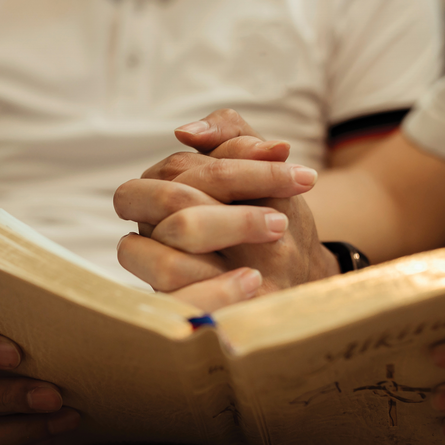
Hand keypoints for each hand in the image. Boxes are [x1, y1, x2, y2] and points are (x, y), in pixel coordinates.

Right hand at [114, 109, 338, 310]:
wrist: (294, 275)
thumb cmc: (271, 217)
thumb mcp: (260, 172)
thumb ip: (233, 138)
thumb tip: (187, 132)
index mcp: (156, 192)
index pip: (179, 166)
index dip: (238, 167)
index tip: (297, 177)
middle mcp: (147, 232)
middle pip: (173, 202)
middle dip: (235, 207)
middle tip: (282, 219)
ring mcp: (156, 276)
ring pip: (169, 262)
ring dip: (228, 239)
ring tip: (276, 236)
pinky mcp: (176, 312)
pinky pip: (181, 305)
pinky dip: (217, 292)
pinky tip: (252, 283)